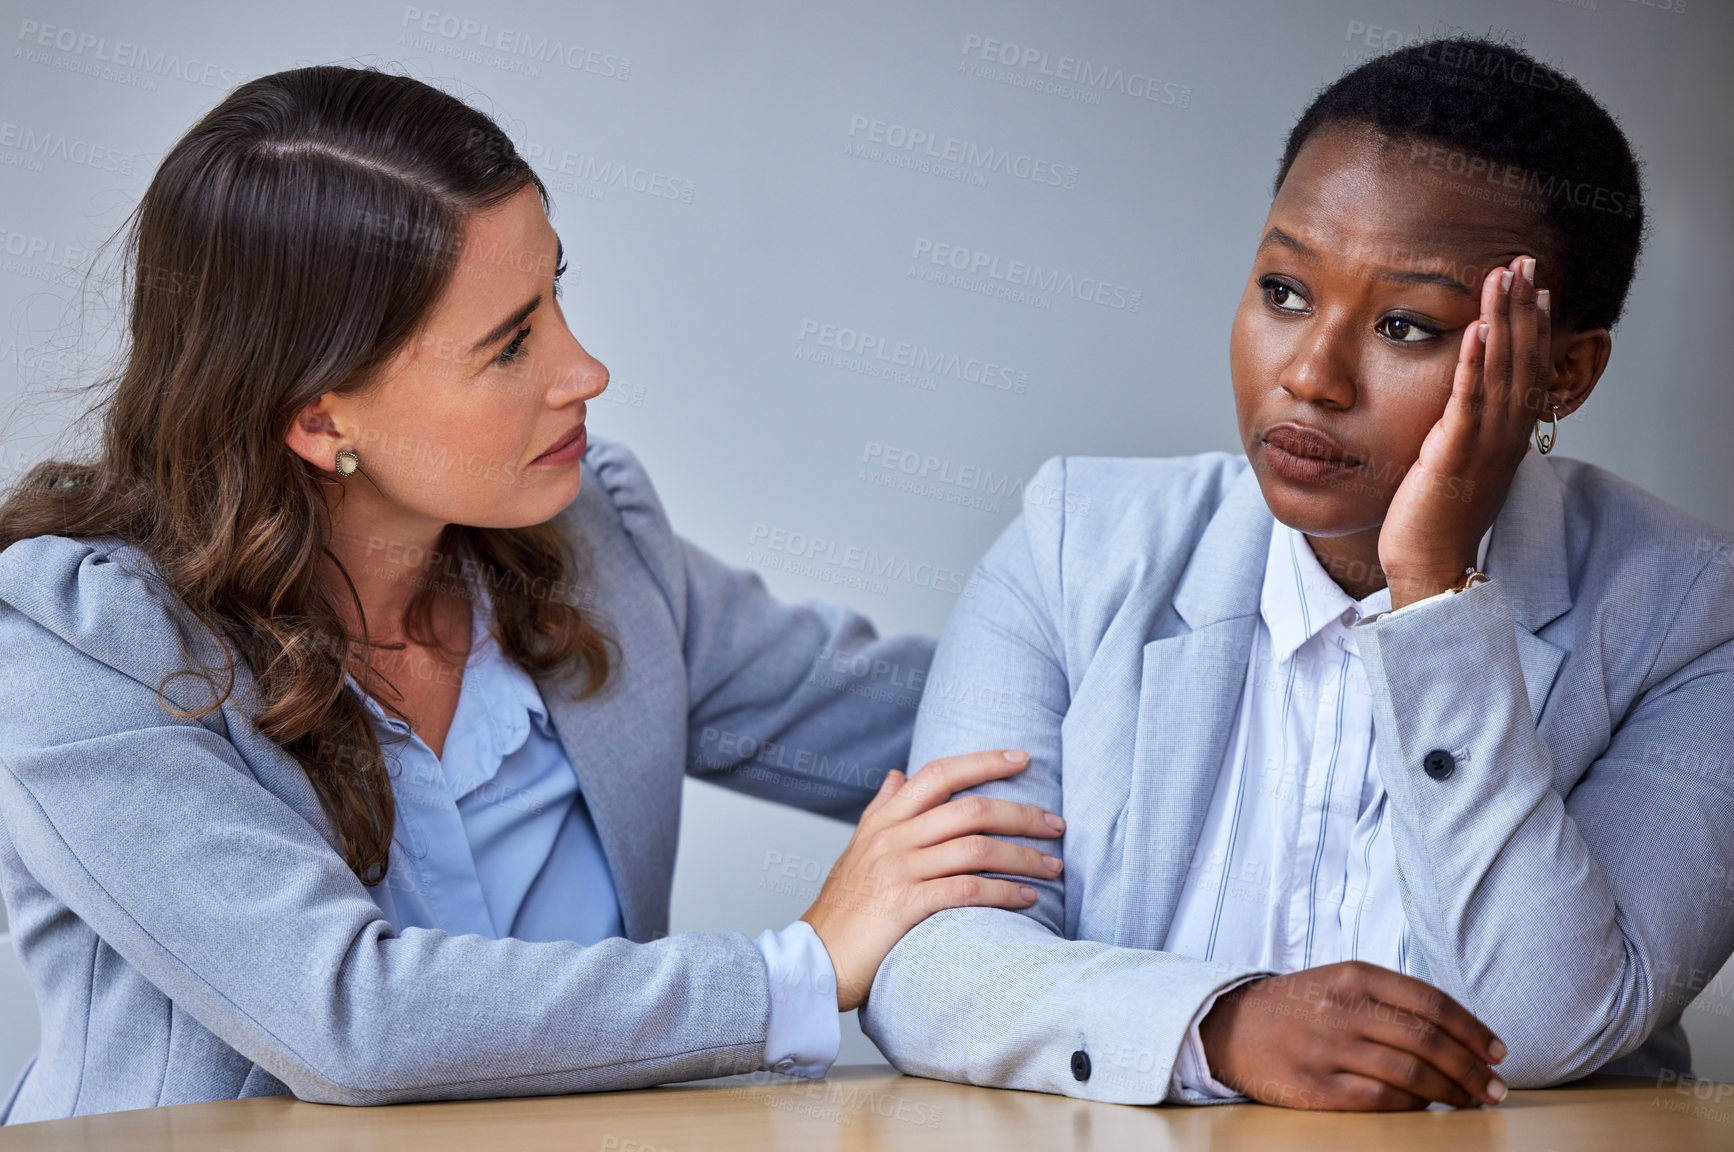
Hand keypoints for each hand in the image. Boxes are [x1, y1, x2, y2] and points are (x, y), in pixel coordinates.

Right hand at [800, 749, 1063, 1010]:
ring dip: (1022, 856)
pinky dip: (1004, 892)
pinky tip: (1028, 899)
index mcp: (883, 821)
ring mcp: (897, 870)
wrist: (814, 960)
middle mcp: (891, 838)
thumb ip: (881, 810)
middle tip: (1057, 824)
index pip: (938, 773)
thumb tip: (897, 775)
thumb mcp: (856, 849)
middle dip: (1021, 814)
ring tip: (1053, 866)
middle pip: (969, 809)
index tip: (1023, 758)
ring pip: (975, 848)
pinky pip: (966, 890)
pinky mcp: (904, 905)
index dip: (983, 760)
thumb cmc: (841, 910)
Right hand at [1198, 961, 1507, 1109]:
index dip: (1472, 1029)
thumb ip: (1391, 999)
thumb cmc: (1298, 1006)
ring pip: (1410, 1073)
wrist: (1230, 1026)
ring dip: (1452, 1091)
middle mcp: (1342, 1009)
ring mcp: (1327, 1049)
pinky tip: (1429, 1108)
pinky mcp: (1315, 1087)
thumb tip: (1459, 1036)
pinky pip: (1380, 1100)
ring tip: (1474, 1101)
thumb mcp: (1340, 982)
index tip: (1498, 1051)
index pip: (1430, 1002)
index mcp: (1354, 976)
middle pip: (1427, 1040)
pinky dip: (1414, 1106)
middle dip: (1471, 1068)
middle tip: (1497, 1087)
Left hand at [1378, 254, 1553, 607]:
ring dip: (1502, 320)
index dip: (1531, 325)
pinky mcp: (1456, 456)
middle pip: (1521, 359)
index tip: (1532, 284)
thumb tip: (1457, 407)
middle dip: (1523, 307)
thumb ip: (1460, 433)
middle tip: (1524, 260)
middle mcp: (1505, 437)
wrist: (1430, 569)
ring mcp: (1485, 446)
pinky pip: (1469, 403)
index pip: (1525, 368)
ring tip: (1502, 276)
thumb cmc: (1433, 522)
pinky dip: (1473, 365)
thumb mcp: (1454, 466)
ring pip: (1500, 372)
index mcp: (1506, 437)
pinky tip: (1474, 330)